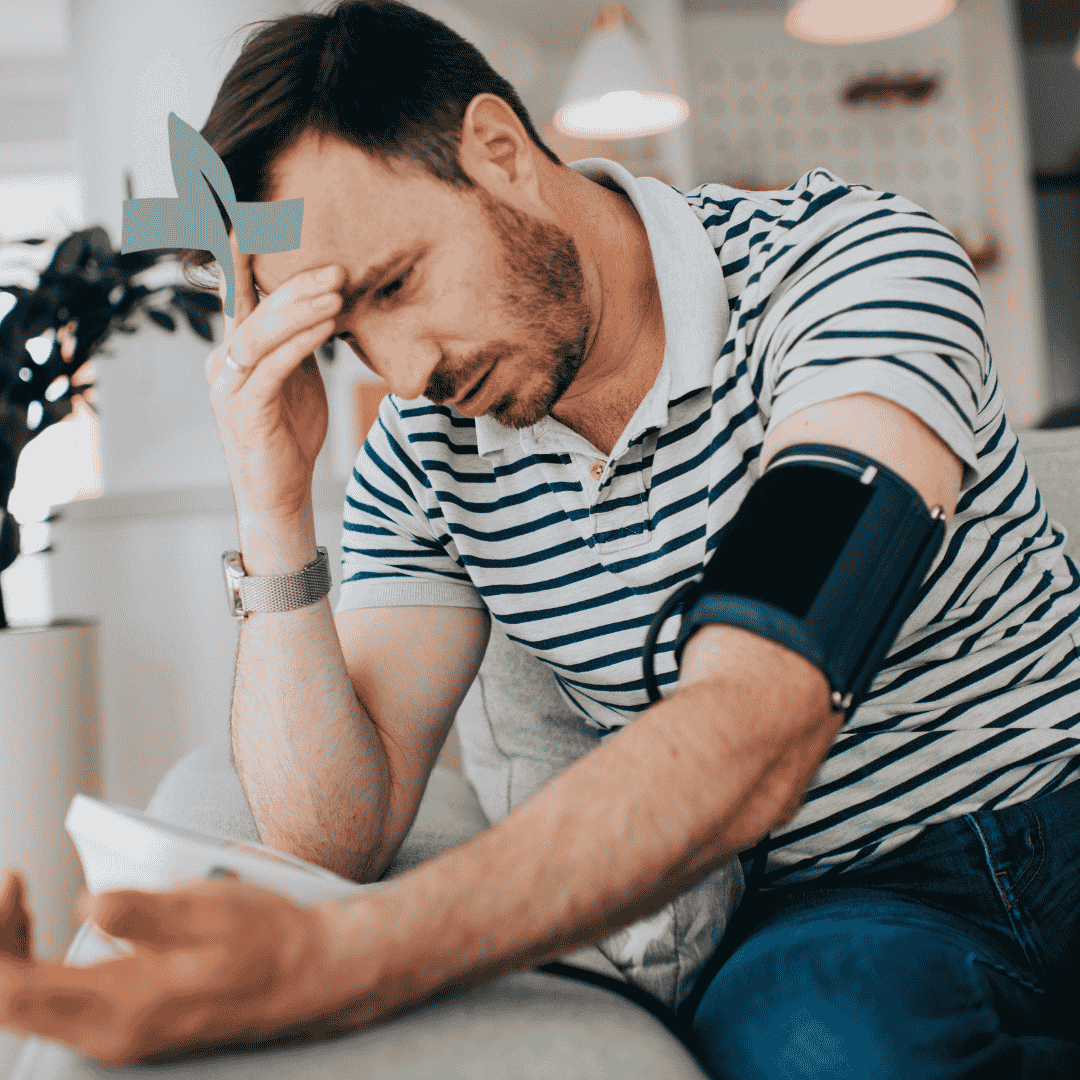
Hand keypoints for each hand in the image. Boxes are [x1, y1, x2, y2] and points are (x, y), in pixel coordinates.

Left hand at [0, 866, 352, 1067]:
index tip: (11, 879)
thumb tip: (87, 906)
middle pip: (8, 1003)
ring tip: (17, 899)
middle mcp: (111, 1033)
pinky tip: (48, 926)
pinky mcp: (128, 1023)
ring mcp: (118, 1034)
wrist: (311, 975)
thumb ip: (150, 914)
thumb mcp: (215, 912)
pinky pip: (55, 1003)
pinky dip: (35, 964)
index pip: (12, 990)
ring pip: (27, 1006)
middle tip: (9, 883)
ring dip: (10, 953)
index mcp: (125, 1006)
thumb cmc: (269, 939)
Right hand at [206, 226, 341, 523]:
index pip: (238, 296)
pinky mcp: (245, 410)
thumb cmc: (290, 434)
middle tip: (336, 268)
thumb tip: (322, 304)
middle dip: (296, 285)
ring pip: (260, 335)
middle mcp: (223, 363)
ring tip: (337, 293)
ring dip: (300, 310)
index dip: (242, 258)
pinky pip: (273, 367)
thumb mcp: (297, 378)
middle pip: (254, 310)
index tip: (256, 219)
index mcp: (235, 351)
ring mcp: (229, 387)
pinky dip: (300, 343)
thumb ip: (298, 342)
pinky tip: (327, 326)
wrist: (280, 491)